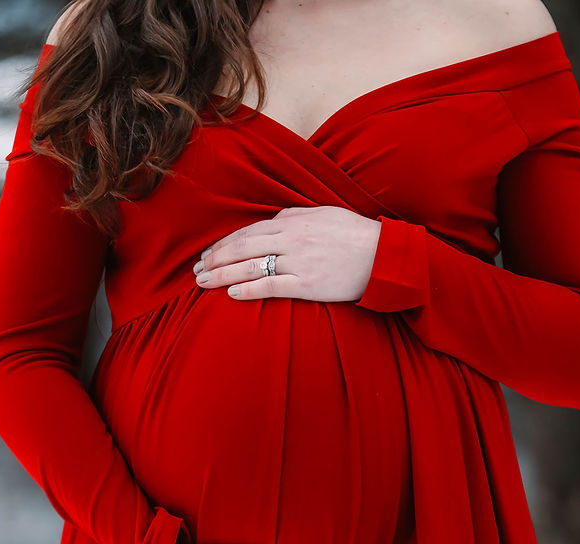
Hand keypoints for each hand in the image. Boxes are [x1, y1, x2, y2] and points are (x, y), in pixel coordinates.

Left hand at [192, 206, 381, 302]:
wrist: (383, 256)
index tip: (207, 252)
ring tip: (203, 283)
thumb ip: (294, 215)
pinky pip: (270, 286)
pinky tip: (232, 294)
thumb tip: (272, 220)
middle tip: (196, 269)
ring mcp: (298, 263)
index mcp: (292, 221)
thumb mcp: (323, 213)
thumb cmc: (354, 234)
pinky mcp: (307, 285)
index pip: (248, 231)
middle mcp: (291, 239)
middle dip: (215, 259)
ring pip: (250, 267)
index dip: (224, 243)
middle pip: (242, 248)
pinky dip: (248, 290)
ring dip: (222, 275)